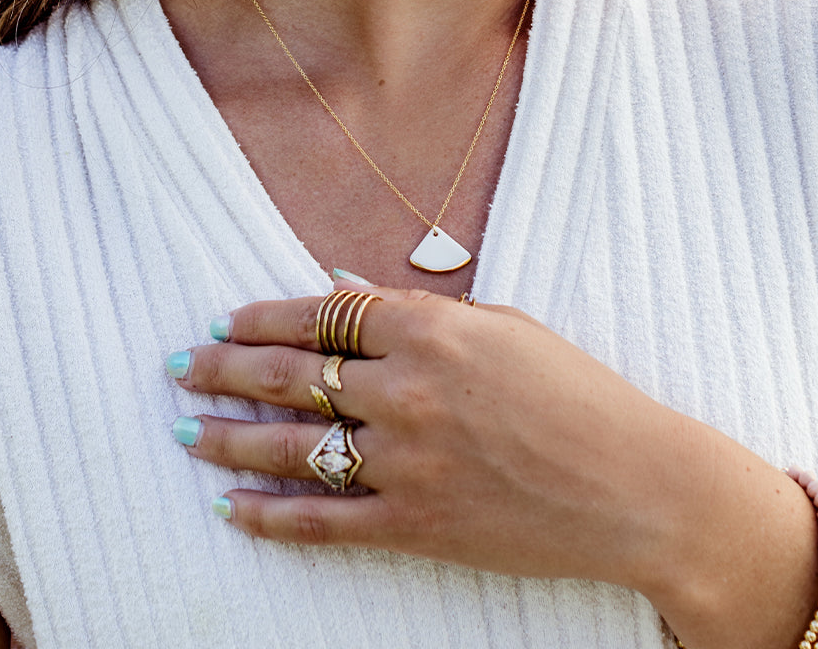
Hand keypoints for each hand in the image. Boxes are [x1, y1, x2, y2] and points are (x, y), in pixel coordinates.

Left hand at [167, 282, 684, 587]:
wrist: (635, 486)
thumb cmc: (580, 394)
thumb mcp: (504, 327)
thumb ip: (419, 310)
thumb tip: (343, 291)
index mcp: (431, 330)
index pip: (323, 316)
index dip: (265, 318)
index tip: (226, 321)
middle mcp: (406, 391)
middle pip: (290, 376)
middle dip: (225, 371)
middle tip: (181, 368)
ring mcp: (406, 462)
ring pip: (293, 447)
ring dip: (230, 439)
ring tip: (186, 431)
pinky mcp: (415, 525)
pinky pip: (323, 522)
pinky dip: (270, 516)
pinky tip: (232, 509)